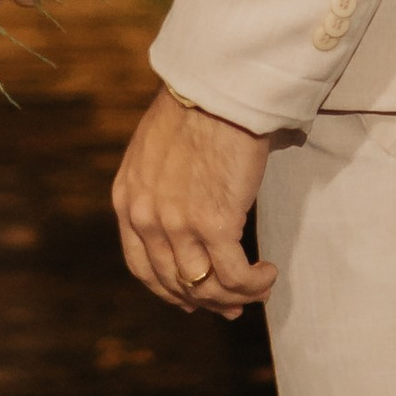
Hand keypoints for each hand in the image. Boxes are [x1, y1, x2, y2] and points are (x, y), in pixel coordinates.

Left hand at [112, 86, 276, 317]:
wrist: (217, 89)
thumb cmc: (194, 110)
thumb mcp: (154, 152)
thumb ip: (157, 189)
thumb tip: (183, 221)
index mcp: (128, 200)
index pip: (142, 267)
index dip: (168, 291)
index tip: (191, 300)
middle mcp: (146, 217)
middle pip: (175, 283)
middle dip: (206, 301)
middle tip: (231, 306)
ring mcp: (177, 224)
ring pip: (205, 286)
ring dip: (234, 295)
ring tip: (257, 288)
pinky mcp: (215, 224)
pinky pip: (235, 276)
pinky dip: (253, 283)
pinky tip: (267, 273)